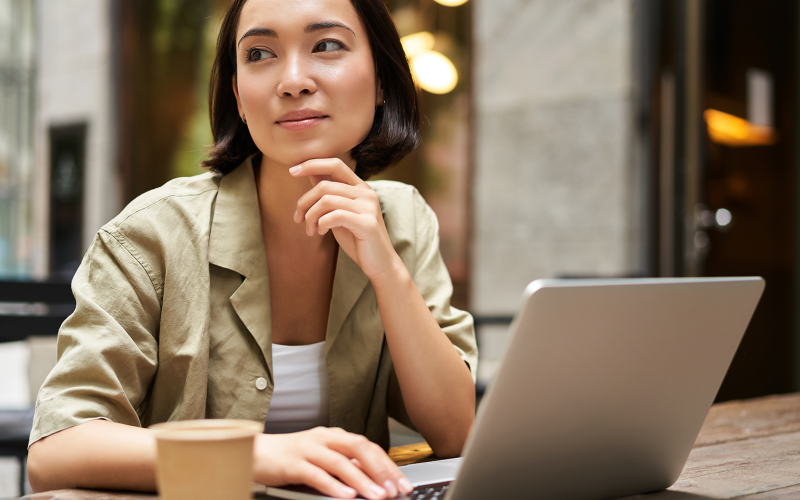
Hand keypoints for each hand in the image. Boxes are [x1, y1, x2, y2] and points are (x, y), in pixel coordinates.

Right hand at [253, 427, 413, 498]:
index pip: (369, 447)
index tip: (403, 483)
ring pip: (340, 462)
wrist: (256, 453)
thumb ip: (345, 465)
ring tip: (377, 496)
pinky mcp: (292, 463)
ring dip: (362, 480)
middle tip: (395, 490)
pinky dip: (333, 485)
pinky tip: (347, 496)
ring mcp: (308, 449)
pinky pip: (316, 474)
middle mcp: (324, 438)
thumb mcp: (323, 458)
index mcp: (335, 436)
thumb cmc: (292, 457)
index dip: (388, 465)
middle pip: (359, 448)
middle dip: (381, 470)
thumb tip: (374, 480)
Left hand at [291, 159, 401, 279]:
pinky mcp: (367, 223)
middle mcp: (366, 193)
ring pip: (326, 200)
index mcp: (361, 188)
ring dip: (311, 216)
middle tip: (298, 219)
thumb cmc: (358, 239)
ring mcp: (368, 207)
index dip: (312, 164)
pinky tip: (322, 232)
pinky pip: (334, 216)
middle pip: (324, 185)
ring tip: (310, 230)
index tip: (292, 171)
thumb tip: (310, 173)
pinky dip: (322, 223)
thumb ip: (329, 194)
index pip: (335, 164)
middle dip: (304, 202)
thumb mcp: (340, 213)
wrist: (380, 263)